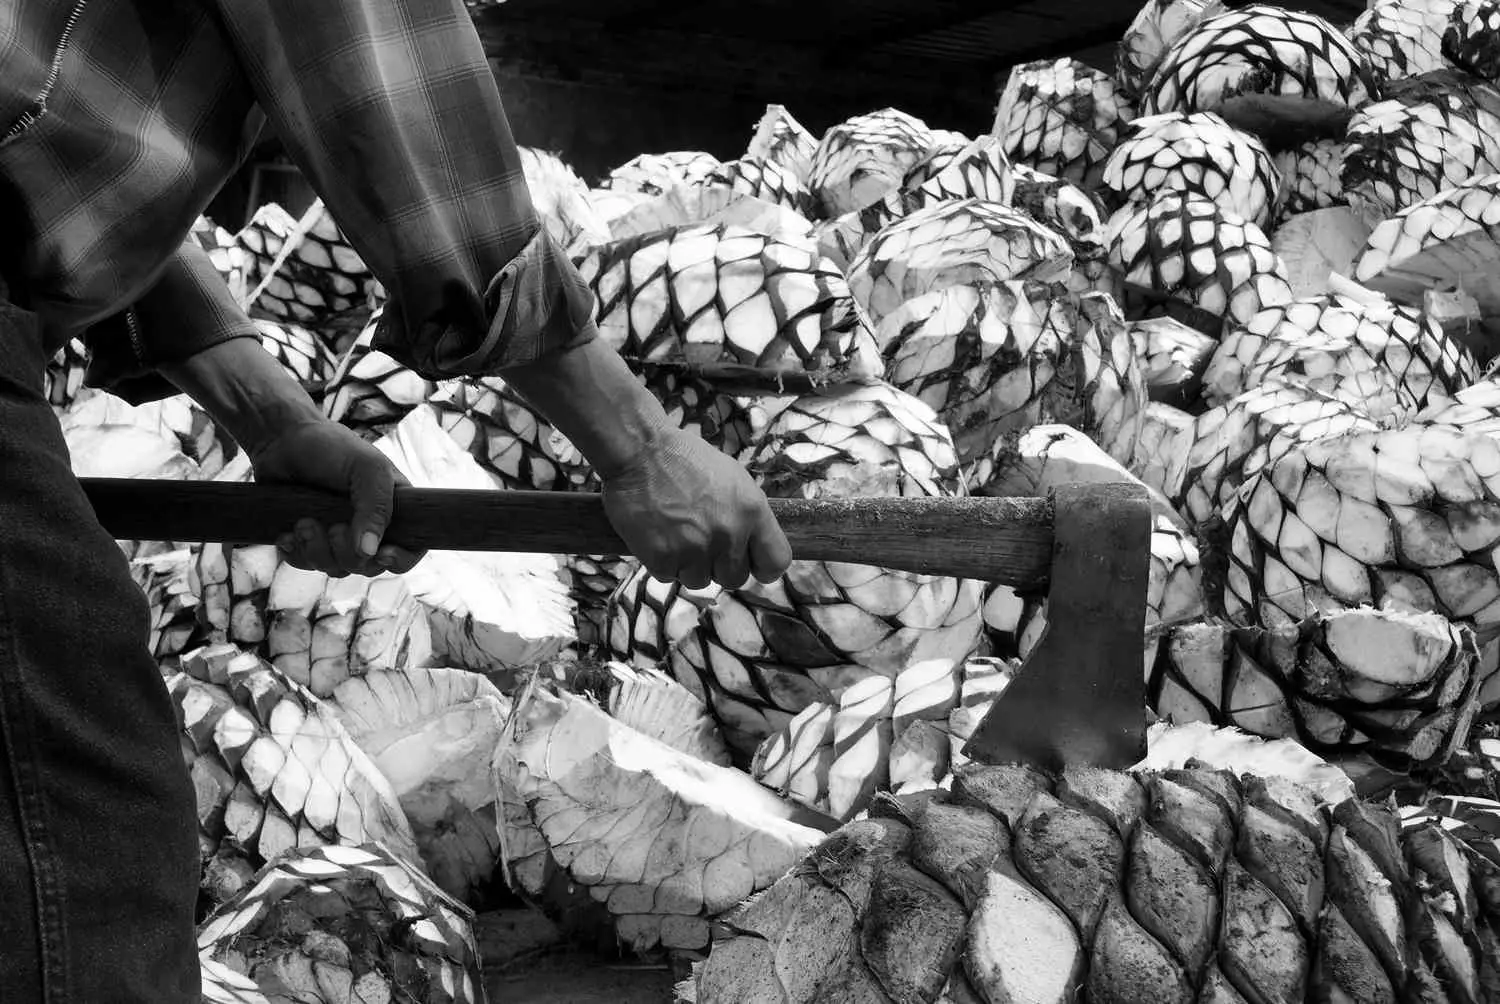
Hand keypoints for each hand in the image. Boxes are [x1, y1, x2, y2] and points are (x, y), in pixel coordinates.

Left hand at [248, 418, 424, 577]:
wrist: (282, 438)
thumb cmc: (332, 447)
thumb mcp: (367, 468)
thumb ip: (377, 508)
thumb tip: (371, 552)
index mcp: (393, 509)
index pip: (410, 549)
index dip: (399, 560)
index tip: (381, 554)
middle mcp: (368, 527)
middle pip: (368, 565)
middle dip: (347, 553)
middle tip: (331, 527)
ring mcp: (337, 536)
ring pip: (335, 567)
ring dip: (317, 550)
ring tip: (303, 521)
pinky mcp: (307, 540)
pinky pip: (305, 563)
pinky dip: (296, 552)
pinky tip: (288, 531)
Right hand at [601, 429, 792, 588]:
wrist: (639, 451)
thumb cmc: (685, 459)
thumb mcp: (733, 478)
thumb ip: (747, 515)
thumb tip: (752, 544)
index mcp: (752, 511)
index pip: (776, 561)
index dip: (762, 567)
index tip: (750, 563)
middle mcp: (728, 534)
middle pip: (735, 579)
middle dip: (719, 566)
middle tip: (701, 542)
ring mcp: (695, 550)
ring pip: (699, 582)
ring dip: (687, 565)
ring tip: (675, 534)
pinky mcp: (663, 559)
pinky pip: (668, 576)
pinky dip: (661, 562)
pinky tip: (657, 535)